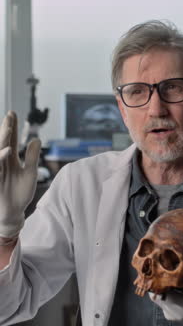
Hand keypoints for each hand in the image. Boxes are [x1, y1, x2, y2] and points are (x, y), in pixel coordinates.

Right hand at [0, 111, 40, 237]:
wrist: (13, 212)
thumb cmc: (21, 193)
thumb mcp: (30, 174)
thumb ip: (32, 157)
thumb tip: (36, 139)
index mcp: (10, 159)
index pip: (10, 139)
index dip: (11, 127)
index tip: (13, 113)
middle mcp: (2, 161)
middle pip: (3, 142)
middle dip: (6, 128)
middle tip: (10, 115)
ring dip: (3, 140)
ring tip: (9, 129)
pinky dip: (1, 157)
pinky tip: (8, 150)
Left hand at [149, 269, 182, 325]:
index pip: (166, 294)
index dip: (162, 282)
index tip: (162, 269)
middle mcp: (177, 313)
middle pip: (157, 295)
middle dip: (157, 282)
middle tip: (160, 268)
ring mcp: (172, 315)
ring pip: (156, 299)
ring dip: (158, 288)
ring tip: (161, 274)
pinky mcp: (169, 316)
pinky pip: (159, 302)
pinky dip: (160, 293)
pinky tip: (166, 284)